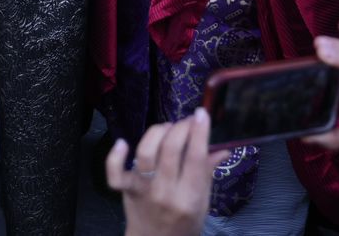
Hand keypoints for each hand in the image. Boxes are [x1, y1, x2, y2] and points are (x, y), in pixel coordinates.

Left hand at [105, 108, 226, 235]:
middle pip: (172, 149)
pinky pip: (115, 173)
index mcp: (190, 197)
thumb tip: (223, 149)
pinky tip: (123, 143)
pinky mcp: (126, 190)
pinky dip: (115, 156)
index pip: (197, 158)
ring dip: (157, 132)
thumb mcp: (203, 203)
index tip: (201, 114)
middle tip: (186, 121)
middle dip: (181, 128)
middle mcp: (166, 192)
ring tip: (167, 127)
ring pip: (146, 152)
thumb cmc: (184, 223)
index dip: (199, 132)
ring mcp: (144, 190)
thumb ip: (208, 174)